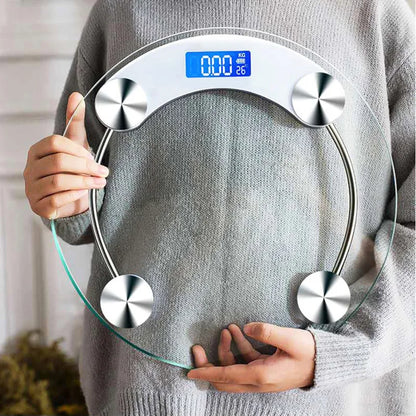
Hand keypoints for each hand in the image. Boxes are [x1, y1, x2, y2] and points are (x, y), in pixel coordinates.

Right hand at [24, 92, 108, 218]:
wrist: (70, 200)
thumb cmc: (71, 171)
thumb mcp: (75, 145)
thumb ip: (74, 122)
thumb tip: (76, 96)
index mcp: (37, 151)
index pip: (55, 143)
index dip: (78, 150)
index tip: (93, 158)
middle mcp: (31, 169)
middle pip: (58, 162)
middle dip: (85, 167)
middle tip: (103, 172)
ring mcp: (32, 189)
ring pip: (58, 181)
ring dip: (84, 182)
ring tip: (99, 183)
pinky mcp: (39, 206)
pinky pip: (57, 199)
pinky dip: (74, 195)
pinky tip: (84, 192)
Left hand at [187, 322, 315, 392]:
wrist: (324, 365)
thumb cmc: (309, 352)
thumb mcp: (290, 339)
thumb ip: (268, 331)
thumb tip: (246, 327)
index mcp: (261, 375)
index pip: (226, 376)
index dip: (207, 372)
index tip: (190, 370)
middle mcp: (258, 380)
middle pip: (224, 378)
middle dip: (208, 363)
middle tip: (198, 347)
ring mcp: (260, 377)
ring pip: (233, 369)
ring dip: (226, 350)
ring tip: (227, 328)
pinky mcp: (263, 370)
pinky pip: (244, 363)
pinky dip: (238, 348)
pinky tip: (238, 331)